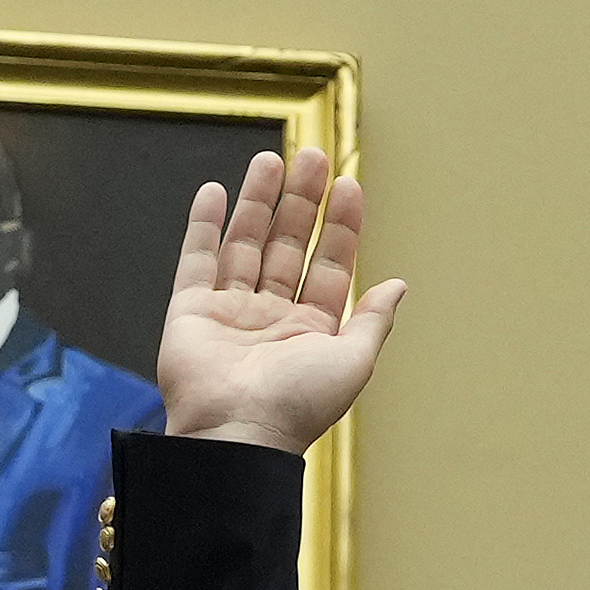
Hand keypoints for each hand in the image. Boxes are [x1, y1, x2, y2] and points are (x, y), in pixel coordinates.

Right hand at [158, 146, 407, 452]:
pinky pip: (196, 260)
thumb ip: (374, 321)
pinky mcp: (190, 312)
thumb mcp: (353, 362)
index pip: (330, 265)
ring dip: (258, 201)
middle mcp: (271, 317)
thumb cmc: (297, 406)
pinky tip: (215, 192)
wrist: (237, 433)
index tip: (348, 186)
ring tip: (271, 159)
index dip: (340, 225)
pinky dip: (203, 225)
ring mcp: (229, 312)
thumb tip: (399, 285)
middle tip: (312, 156)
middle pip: (287, 245)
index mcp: (311, 330)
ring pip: (245, 244)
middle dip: (301, 201)